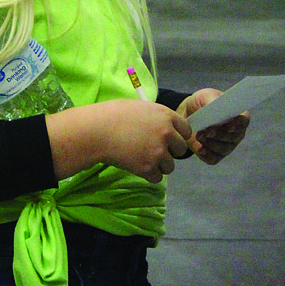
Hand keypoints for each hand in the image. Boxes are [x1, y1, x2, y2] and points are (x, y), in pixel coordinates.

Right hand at [47, 100, 191, 183]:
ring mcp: (158, 152)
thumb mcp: (141, 108)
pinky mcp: (148, 168)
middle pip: (181, 150)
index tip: (169, 140)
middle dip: (170, 152)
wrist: (98, 131)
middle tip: (155, 151)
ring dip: (159, 165)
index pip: (186, 130)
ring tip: (143, 159)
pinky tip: (137, 166)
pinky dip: (149, 175)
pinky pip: (157, 177)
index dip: (178, 136)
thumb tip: (165, 125)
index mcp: (166, 116)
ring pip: (170, 167)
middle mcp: (167, 134)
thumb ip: (157, 117)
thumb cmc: (114, 114)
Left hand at [176, 88, 249, 164]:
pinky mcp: (216, 155)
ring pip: (223, 149)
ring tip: (199, 135)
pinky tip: (200, 148)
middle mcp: (236, 133)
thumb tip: (216, 111)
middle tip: (207, 130)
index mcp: (237, 116)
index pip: (244, 121)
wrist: (188, 114)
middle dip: (220, 134)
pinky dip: (206, 154)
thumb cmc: (202, 103)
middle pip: (234, 137)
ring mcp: (227, 145)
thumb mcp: (205, 96)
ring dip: (210, 143)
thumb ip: (212, 102)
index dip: (238, 124)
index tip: (228, 125)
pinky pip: (213, 159)